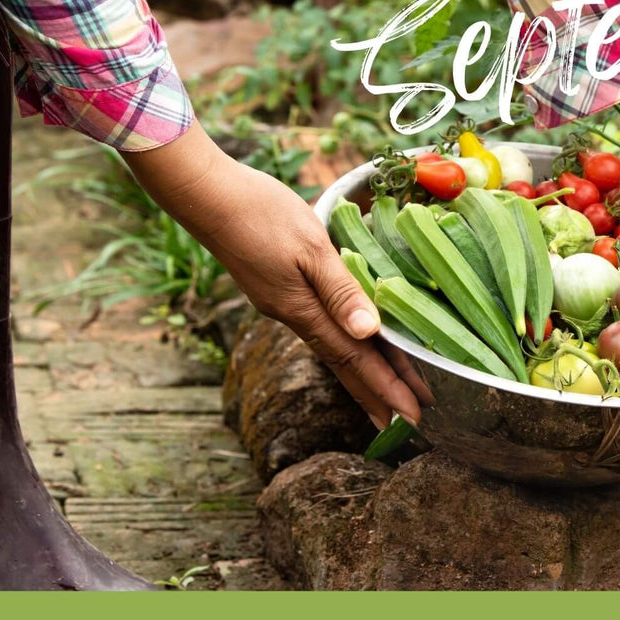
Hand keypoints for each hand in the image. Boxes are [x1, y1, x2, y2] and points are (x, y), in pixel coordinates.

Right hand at [123, 125, 425, 428]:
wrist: (206, 195)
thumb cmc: (260, 213)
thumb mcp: (309, 247)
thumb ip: (340, 289)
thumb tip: (370, 332)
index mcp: (304, 310)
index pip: (355, 361)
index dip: (386, 388)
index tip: (413, 417)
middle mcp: (295, 315)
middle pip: (345, 365)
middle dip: (378, 394)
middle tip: (408, 424)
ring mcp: (285, 303)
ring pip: (335, 348)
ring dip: (364, 374)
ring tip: (388, 397)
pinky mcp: (279, 288)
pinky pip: (323, 328)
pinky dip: (346, 346)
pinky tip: (354, 345)